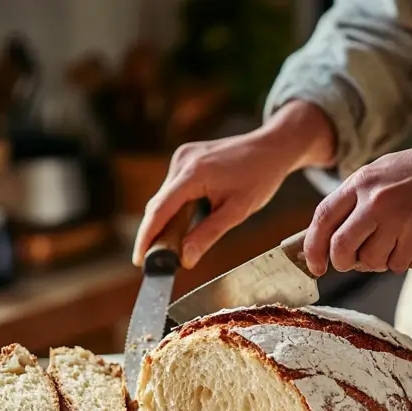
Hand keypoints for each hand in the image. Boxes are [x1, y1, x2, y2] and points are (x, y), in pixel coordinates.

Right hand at [132, 101, 335, 268]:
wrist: (271, 147)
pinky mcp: (185, 158)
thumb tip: (185, 259)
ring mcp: (182, 157)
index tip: (139, 260)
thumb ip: (208, 234)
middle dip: (154, 234)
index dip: (147, 237)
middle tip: (154, 262)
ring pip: (164, 198)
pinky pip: (172, 189)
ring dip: (165, 222)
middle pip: (158, 205)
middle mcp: (182, 161)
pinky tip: (182, 225)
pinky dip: (173, 209)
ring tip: (170, 248)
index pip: (160, 209)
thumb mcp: (237, 211)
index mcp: (194, 173)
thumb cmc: (259, 178)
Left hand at [304, 135, 411, 275]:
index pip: (322, 220)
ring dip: (382, 259)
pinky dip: (409, 258)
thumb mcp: (383, 172)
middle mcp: (380, 203)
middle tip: (354, 261)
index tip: (315, 266)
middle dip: (344, 263)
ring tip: (400, 236)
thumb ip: (354, 201)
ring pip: (374, 263)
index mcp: (364, 182)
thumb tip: (327, 240)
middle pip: (342, 251)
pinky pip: (404, 265)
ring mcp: (405, 223)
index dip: (313, 248)